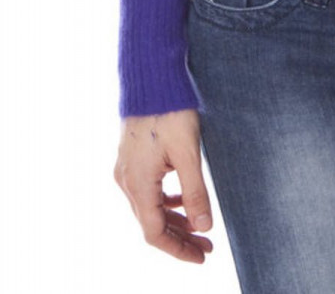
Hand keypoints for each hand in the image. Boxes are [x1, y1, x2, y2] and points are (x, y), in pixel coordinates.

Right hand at [113, 109, 214, 263]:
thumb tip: (204, 226)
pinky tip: (182, 199)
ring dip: (174, 220)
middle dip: (180, 238)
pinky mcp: (132, 157)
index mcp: (138, 184)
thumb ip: (195, 191)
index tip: (202, 256)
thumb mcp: (188, 152)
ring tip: (200, 227)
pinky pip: (148, 190)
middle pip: (152, 223)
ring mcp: (127, 168)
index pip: (155, 233)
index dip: (178, 249)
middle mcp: (127, 180)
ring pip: (150, 207)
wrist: (151, 77)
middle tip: (207, 246)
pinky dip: (166, 200)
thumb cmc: (170, 109)